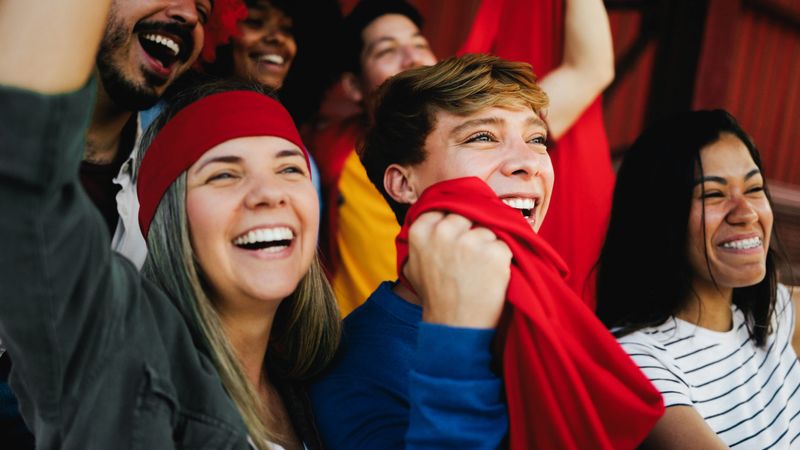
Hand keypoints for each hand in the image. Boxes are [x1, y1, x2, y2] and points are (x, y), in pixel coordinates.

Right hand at [403, 211, 511, 328]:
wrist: (454, 327)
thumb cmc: (436, 297)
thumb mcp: (413, 266)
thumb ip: (421, 240)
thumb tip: (433, 218)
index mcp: (421, 231)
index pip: (445, 209)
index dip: (455, 224)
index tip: (458, 238)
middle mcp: (443, 232)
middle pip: (468, 216)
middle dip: (472, 232)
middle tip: (470, 258)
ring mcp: (470, 242)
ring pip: (488, 230)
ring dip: (488, 247)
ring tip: (479, 271)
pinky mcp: (494, 253)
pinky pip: (505, 245)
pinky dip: (502, 260)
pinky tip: (491, 277)